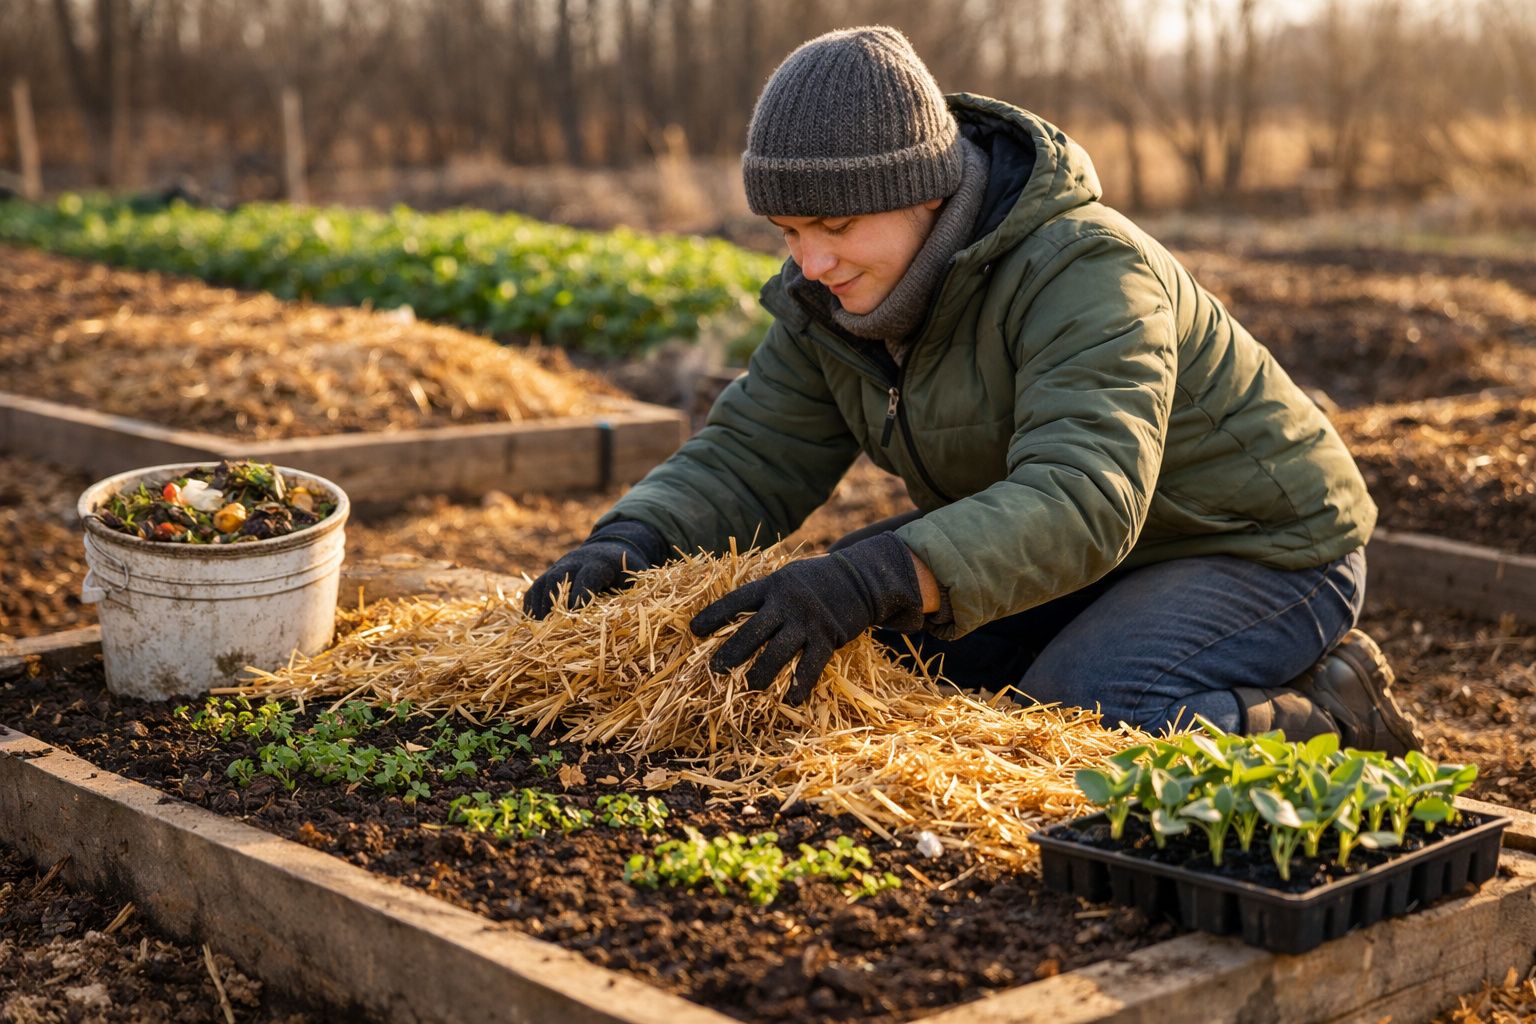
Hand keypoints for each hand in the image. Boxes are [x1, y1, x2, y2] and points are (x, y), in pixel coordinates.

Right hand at [523, 520, 667, 618]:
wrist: (610, 549)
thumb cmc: (626, 569)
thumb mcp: (637, 577)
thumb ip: (633, 595)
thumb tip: (632, 621)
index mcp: (599, 562)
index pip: (586, 577)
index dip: (580, 597)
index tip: (576, 619)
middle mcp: (574, 562)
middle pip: (557, 580)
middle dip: (554, 605)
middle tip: (554, 631)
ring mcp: (559, 567)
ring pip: (543, 585)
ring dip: (539, 609)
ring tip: (539, 634)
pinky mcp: (549, 574)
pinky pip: (535, 589)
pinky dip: (531, 606)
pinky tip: (532, 627)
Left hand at [688, 532, 924, 703]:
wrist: (862, 578)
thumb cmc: (816, 580)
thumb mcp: (788, 577)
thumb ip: (766, 594)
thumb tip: (734, 615)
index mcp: (773, 585)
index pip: (737, 601)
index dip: (715, 615)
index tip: (694, 630)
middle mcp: (787, 603)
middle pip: (753, 630)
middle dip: (732, 651)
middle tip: (715, 668)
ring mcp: (808, 621)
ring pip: (778, 651)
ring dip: (761, 672)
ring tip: (749, 687)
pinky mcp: (828, 637)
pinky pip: (810, 665)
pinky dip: (799, 684)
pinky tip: (790, 699)